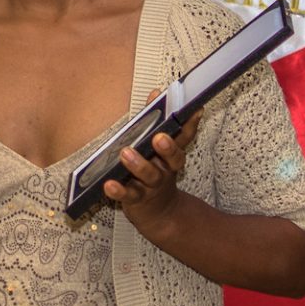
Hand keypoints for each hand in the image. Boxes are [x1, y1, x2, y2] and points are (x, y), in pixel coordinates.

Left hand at [102, 111, 201, 234]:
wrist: (157, 212)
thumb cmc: (153, 171)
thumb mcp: (156, 147)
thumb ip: (153, 120)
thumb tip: (156, 93)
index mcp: (171, 154)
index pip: (184, 138)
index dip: (191, 124)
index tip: (195, 110)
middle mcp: (166, 169)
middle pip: (172, 159)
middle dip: (168, 147)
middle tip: (160, 137)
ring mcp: (152, 185)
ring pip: (149, 176)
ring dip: (139, 165)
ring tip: (126, 154)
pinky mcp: (136, 199)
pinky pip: (127, 195)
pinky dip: (118, 190)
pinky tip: (109, 184)